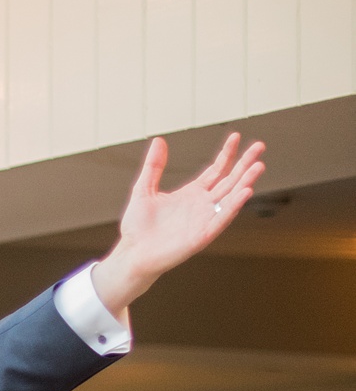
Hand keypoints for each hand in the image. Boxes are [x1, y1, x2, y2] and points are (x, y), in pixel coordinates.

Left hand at [91, 133, 265, 314]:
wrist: (132, 253)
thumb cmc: (137, 227)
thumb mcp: (144, 189)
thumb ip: (153, 166)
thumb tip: (158, 140)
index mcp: (191, 194)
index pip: (216, 170)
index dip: (227, 154)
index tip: (236, 137)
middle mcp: (202, 205)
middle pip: (229, 180)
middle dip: (245, 164)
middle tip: (260, 146)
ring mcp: (204, 220)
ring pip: (230, 198)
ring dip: (245, 182)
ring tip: (259, 166)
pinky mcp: (202, 236)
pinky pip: (221, 219)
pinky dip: (234, 206)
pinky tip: (245, 191)